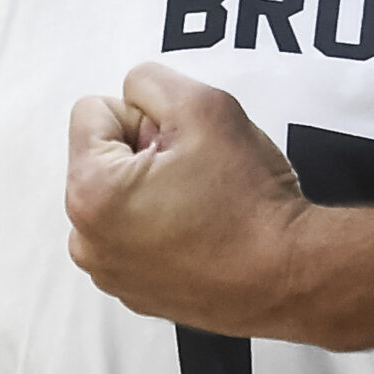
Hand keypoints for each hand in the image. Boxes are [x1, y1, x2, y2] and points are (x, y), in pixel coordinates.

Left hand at [65, 63, 317, 336]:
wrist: (287, 274)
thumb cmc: (247, 196)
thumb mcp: (203, 105)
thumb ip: (151, 81)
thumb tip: (133, 95)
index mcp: (90, 191)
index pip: (94, 111)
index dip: (145, 115)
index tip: (182, 144)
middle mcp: (86, 240)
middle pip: (103, 156)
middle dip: (144, 152)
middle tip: (197, 172)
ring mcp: (109, 272)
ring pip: (119, 195)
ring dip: (150, 189)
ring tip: (201, 203)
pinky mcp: (135, 292)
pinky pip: (134, 235)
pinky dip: (160, 226)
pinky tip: (202, 232)